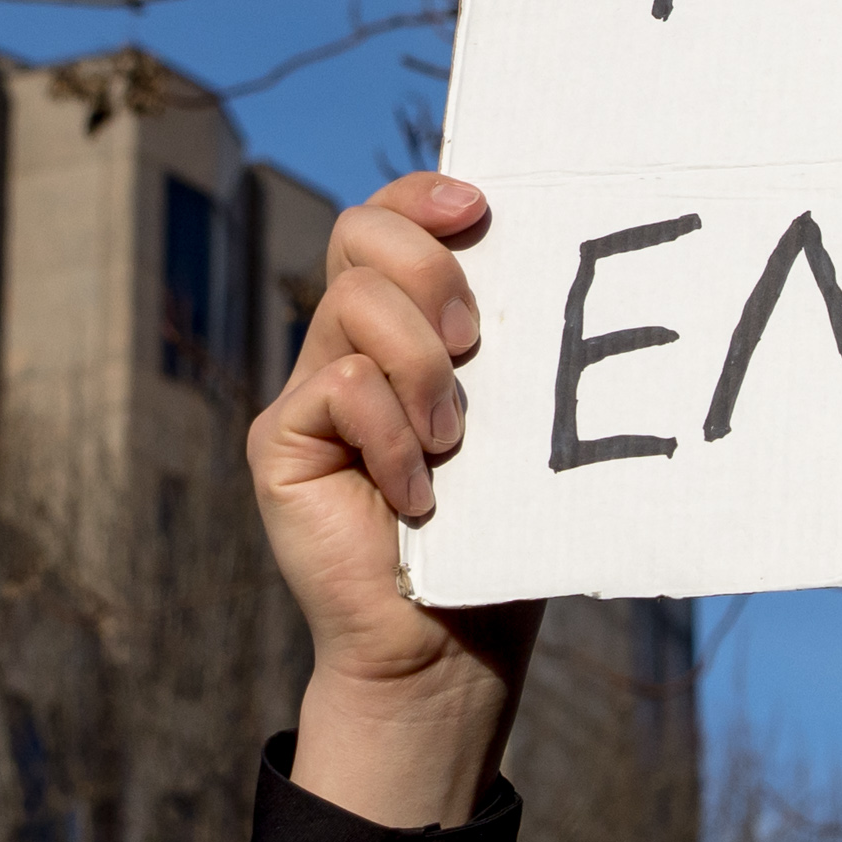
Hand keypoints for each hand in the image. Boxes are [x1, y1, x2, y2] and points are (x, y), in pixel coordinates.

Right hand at [251, 172, 537, 826]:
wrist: (451, 645)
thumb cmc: (500, 534)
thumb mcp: (520, 425)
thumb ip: (513, 351)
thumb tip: (558, 263)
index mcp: (409, 328)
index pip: (392, 221)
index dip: (423, 196)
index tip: (480, 207)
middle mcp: (348, 346)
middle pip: (360, 234)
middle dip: (428, 269)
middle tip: (472, 344)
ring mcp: (309, 392)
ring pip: (352, 303)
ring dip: (421, 368)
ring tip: (453, 441)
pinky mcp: (282, 442)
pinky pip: (337, 384)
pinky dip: (392, 436)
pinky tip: (417, 497)